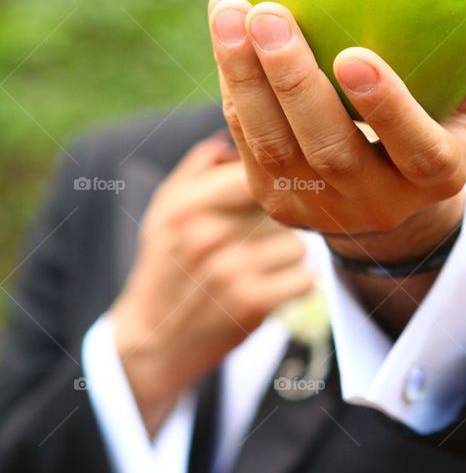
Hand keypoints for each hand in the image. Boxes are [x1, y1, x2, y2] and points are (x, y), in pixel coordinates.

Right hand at [110, 134, 315, 434]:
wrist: (153, 340)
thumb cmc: (167, 265)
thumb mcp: (166, 209)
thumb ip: (200, 165)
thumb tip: (239, 131)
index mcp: (187, 203)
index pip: (259, 165)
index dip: (281, 172)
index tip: (285, 182)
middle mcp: (208, 232)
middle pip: (286, 203)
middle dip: (288, 216)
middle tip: (270, 232)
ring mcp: (231, 269)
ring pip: (300, 241)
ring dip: (291, 254)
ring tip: (262, 265)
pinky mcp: (253, 303)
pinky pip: (305, 276)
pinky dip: (297, 284)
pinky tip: (274, 288)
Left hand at [207, 0, 465, 269]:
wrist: (388, 203)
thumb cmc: (439, 122)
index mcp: (434, 176)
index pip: (413, 149)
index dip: (386, 109)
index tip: (355, 54)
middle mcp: (374, 201)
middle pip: (329, 148)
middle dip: (293, 82)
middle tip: (269, 12)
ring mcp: (318, 208)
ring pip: (274, 145)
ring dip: (244, 77)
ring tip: (230, 6)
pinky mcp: (275, 199)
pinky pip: (247, 140)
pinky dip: (232, 84)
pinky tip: (223, 21)